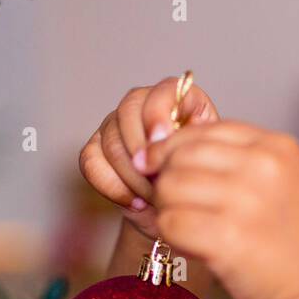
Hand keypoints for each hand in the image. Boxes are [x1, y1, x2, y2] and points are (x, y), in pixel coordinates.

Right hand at [79, 76, 220, 242]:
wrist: (175, 207)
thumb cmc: (196, 179)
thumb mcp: (208, 161)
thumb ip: (199, 141)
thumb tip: (193, 124)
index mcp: (178, 99)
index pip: (162, 91)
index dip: (158, 114)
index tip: (162, 142)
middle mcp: (142, 104)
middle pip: (129, 111)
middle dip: (144, 152)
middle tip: (161, 182)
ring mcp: (115, 124)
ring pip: (111, 141)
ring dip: (133, 176)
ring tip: (154, 197)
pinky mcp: (95, 148)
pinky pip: (91, 162)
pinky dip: (112, 186)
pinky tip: (134, 202)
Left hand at [141, 121, 298, 298]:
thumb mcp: (286, 183)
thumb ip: (241, 161)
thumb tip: (167, 151)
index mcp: (277, 148)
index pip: (202, 131)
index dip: (172, 150)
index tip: (159, 169)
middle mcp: (263, 167)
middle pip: (180, 157)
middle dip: (166, 180)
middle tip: (173, 205)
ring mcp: (246, 202)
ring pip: (170, 188)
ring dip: (166, 209)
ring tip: (182, 227)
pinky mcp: (229, 240)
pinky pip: (171, 223)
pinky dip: (168, 234)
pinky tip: (185, 245)